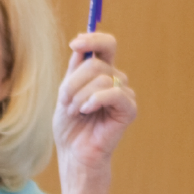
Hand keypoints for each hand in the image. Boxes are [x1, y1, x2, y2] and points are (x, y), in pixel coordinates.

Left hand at [54, 32, 136, 193]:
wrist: (74, 154)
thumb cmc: (69, 126)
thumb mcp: (65, 92)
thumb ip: (75, 70)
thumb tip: (80, 45)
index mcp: (101, 73)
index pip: (106, 45)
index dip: (93, 39)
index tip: (75, 43)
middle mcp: (115, 80)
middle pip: (97, 63)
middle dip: (73, 81)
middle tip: (65, 101)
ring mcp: (123, 94)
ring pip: (101, 78)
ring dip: (79, 95)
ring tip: (75, 112)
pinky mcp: (129, 110)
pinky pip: (115, 93)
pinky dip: (95, 100)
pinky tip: (86, 111)